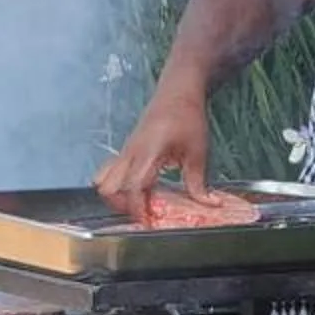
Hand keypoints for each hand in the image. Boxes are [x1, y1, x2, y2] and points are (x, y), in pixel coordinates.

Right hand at [94, 78, 212, 221]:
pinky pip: (111, 171)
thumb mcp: (198, 152)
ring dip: (117, 196)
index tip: (148, 223)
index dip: (137, 209)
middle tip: (144, 213)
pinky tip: (139, 189)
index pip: (133, 187)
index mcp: (148, 152)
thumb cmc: (188, 117)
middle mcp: (130, 153)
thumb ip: (199, 183)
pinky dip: (118, 184)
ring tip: (139, 203)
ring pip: (104, 179)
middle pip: (108, 187)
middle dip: (122, 205)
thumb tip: (210, 204)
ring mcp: (125, 150)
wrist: (178, 91)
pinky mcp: (126, 149)